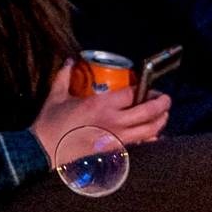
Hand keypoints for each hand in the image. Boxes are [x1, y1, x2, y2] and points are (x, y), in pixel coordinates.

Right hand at [30, 61, 168, 163]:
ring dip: (161, 121)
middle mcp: (113, 121)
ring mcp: (117, 137)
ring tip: (164, 114)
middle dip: (162, 103)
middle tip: (165, 98)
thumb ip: (64, 75)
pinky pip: (140, 143)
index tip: (146, 84)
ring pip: (150, 129)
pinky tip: (154, 133)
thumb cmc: (51, 123)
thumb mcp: (56, 95)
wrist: (46, 150)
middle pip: (148, 111)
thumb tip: (68, 61)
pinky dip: (150, 137)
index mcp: (100, 104)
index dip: (143, 87)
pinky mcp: (115, 150)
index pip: (132, 93)